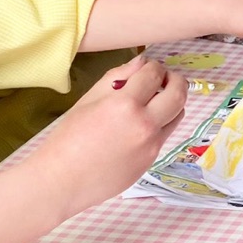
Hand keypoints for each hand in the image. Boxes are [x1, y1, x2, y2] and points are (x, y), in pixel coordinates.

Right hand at [25, 58, 186, 216]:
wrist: (63, 180)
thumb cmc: (68, 138)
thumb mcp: (89, 100)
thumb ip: (118, 77)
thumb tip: (141, 61)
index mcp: (124, 105)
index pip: (154, 75)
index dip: (155, 66)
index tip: (150, 67)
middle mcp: (144, 125)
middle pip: (179, 94)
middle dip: (176, 80)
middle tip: (165, 78)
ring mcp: (151, 145)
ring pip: (178, 115)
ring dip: (173, 102)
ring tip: (157, 100)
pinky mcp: (151, 160)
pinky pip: (164, 135)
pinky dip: (160, 123)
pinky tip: (142, 124)